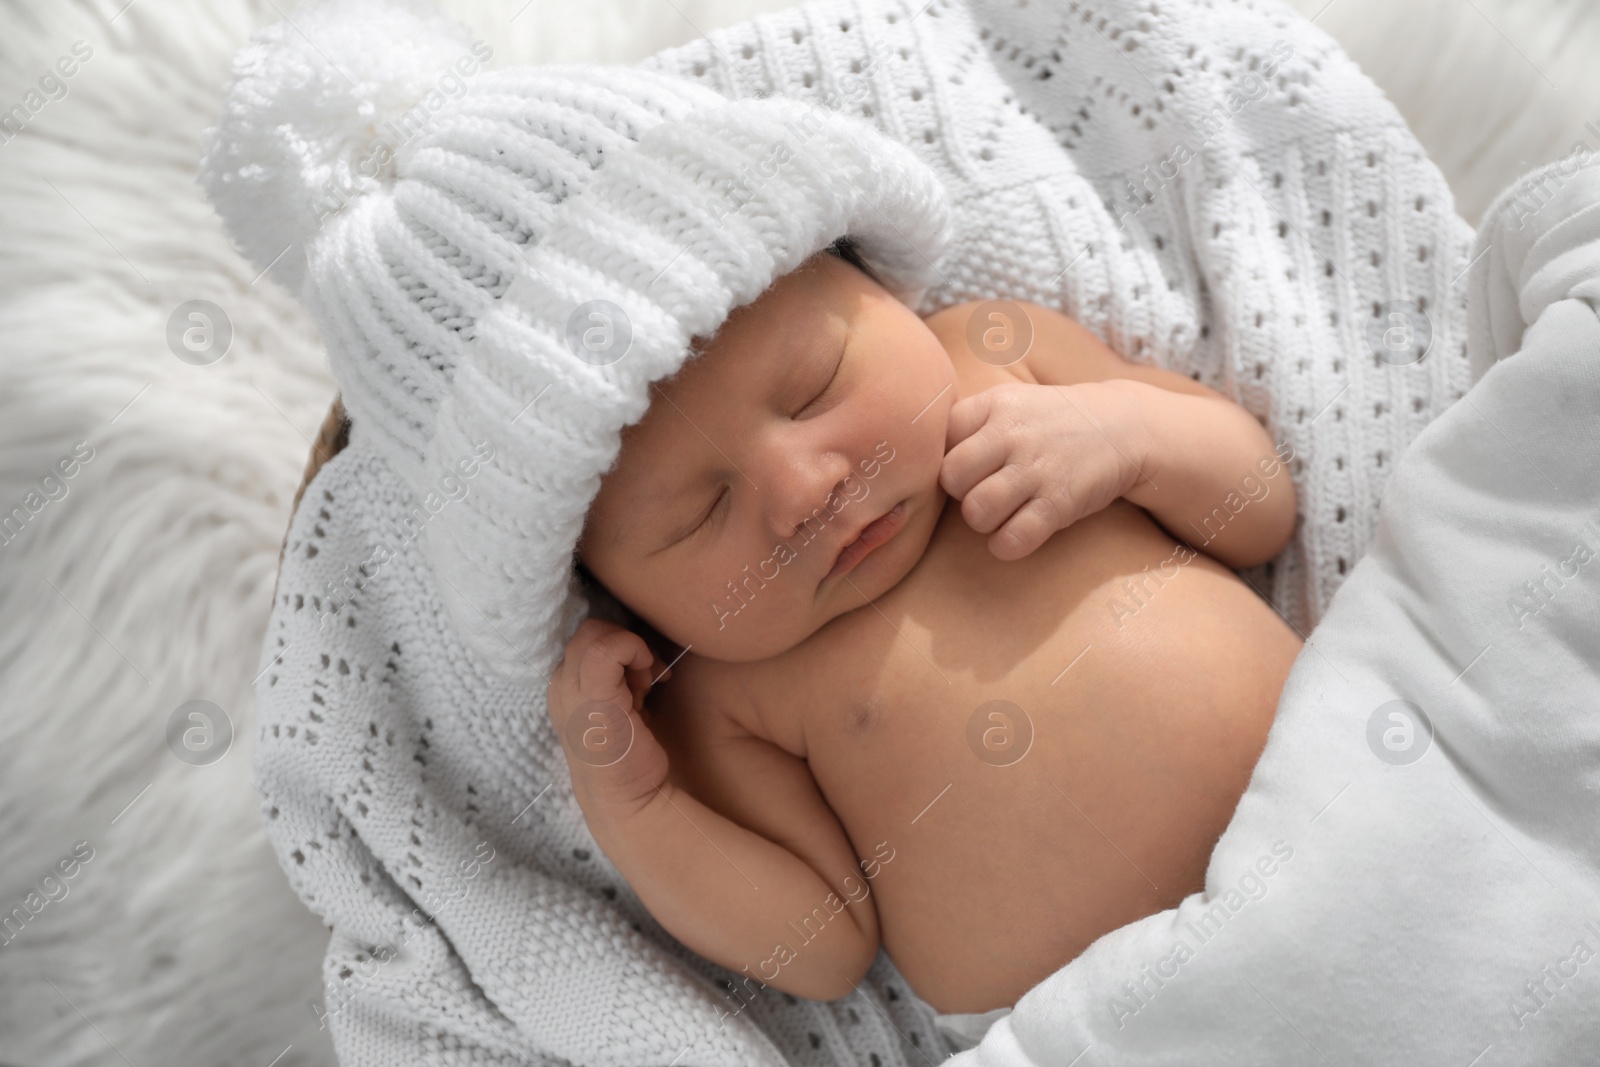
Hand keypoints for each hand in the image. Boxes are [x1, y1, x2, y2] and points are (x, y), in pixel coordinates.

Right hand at [547, 619, 674, 817]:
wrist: (627, 800)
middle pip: (590, 630)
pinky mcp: (591, 698)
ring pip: (595, 632)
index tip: (644, 674)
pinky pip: (607, 647)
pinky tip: (650, 679)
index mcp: (565, 686)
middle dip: (625, 643)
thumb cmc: (627, 755)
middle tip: (648, 675)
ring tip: (646, 685)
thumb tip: (639, 651)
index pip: (587, 638)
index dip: (619, 645)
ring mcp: (571, 691)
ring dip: (632, 650)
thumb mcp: (618, 705)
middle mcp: (560, 685)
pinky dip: (634, 649)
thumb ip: (617, 676)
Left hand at [940, 381, 1147, 559]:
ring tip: (1000, 513)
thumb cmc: (1051, 423)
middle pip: (951, 478)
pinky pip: (1012, 540)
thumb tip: (915, 458)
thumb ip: (968, 424)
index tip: (969, 465)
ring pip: (976, 511)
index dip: (948, 459)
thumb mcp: (1011, 404)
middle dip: (961, 493)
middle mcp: (1013, 433)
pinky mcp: (1059, 503)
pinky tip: (1016, 534)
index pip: (940, 438)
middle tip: (982, 491)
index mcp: (995, 404)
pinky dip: (1007, 545)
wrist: (1125, 427)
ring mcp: (1037, 468)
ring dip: (983, 521)